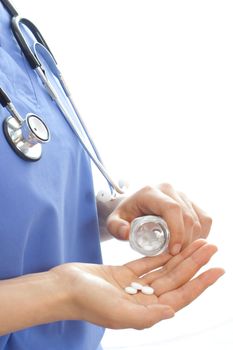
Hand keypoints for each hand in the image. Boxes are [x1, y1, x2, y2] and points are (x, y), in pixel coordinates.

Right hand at [51, 240, 223, 329]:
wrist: (63, 288)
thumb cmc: (86, 302)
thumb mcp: (117, 313)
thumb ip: (146, 316)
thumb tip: (173, 311)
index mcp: (145, 313)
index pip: (180, 296)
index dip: (200, 283)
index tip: (217, 269)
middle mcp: (143, 300)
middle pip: (176, 280)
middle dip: (195, 264)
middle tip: (211, 247)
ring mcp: (134, 286)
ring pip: (164, 270)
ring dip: (181, 257)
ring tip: (197, 243)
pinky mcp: (124, 274)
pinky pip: (147, 263)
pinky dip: (161, 255)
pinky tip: (172, 246)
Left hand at [107, 183, 211, 254]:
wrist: (134, 208)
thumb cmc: (125, 216)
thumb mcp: (115, 222)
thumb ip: (116, 227)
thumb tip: (126, 233)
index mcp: (151, 193)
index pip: (172, 209)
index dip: (177, 231)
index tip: (173, 251)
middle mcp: (169, 190)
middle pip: (188, 217)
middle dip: (185, 241)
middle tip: (176, 258)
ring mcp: (182, 195)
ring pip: (199, 219)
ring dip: (194, 240)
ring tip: (180, 253)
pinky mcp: (191, 202)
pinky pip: (205, 219)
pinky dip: (201, 235)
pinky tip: (189, 245)